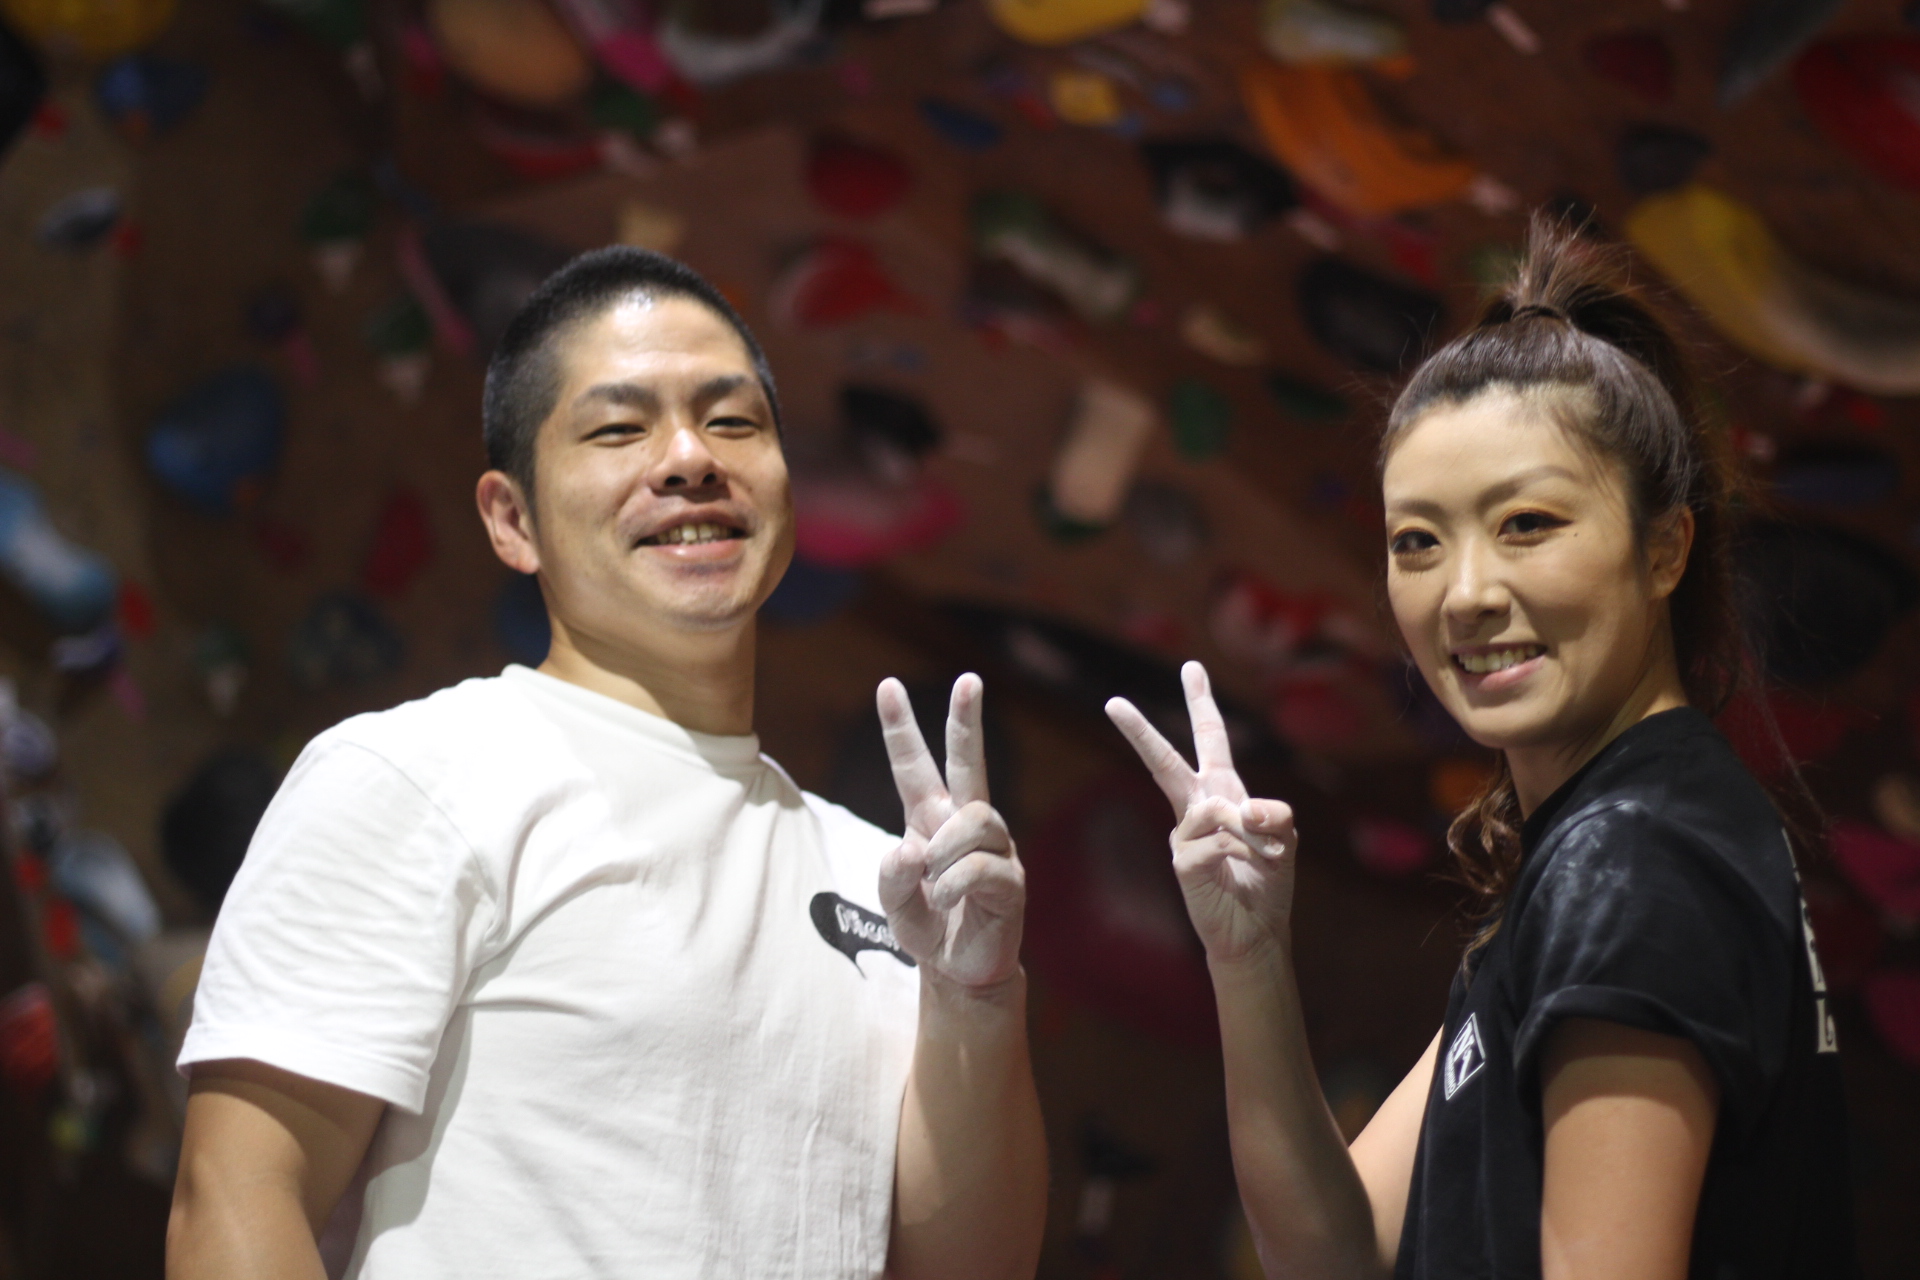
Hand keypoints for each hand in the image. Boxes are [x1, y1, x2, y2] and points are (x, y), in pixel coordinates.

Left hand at [877, 674, 1025, 990]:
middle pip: (970, 762)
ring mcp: (995, 848)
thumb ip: (892, 875)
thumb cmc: (928, 927)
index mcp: (931, 819)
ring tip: (933, 886)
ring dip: (944, 853)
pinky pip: (982, 865)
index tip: (887, 685)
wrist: (959, 970)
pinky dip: (953, 884)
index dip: (900, 728)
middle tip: (969, 679)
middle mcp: (966, 823)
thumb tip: (914, 847)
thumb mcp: (893, 904)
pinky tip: (944, 900)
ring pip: (973, 820)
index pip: (914, 766)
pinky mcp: (1012, 880)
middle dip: (967, 720)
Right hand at [1105, 661, 1296, 965]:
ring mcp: (1185, 834)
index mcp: (1224, 792)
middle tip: (1113, 702)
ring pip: (1215, 809)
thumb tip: (1235, 810)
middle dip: (1140, 732)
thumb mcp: (1286, 835)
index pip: (1211, 740)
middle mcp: (1198, 807)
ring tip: (1263, 858)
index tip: (1191, 668)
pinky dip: (1244, 853)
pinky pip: (1217, 840)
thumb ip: (1272, 812)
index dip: (1202, 703)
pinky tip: (1240, 872)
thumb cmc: (1268, 881)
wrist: (1254, 931)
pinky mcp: (1182, 860)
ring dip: (1253, 834)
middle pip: (1166, 763)